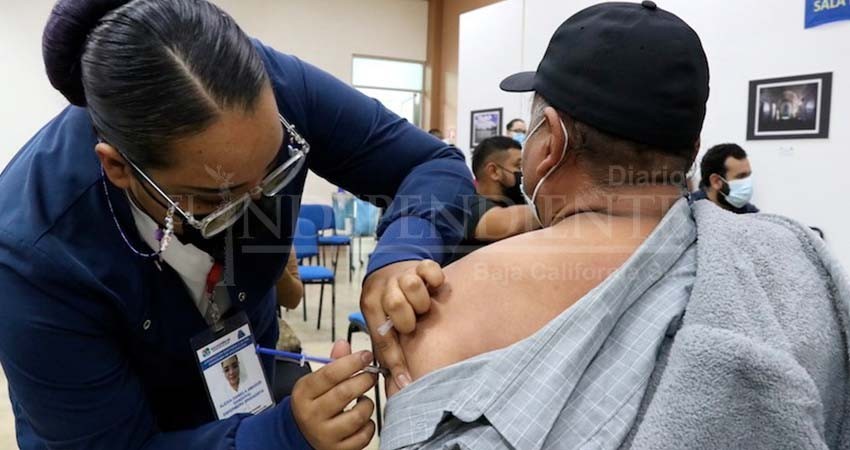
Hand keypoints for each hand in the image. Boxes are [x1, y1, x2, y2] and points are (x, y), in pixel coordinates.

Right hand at [292, 341, 375, 449]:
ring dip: (367, 404)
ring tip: (363, 399)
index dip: (352, 362)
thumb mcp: (315, 383)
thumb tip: (344, 343)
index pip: (329, 375)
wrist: (300, 436)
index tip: (367, 355)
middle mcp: (311, 415)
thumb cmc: (313, 404)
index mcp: (303, 394)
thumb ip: (332, 364)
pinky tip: (362, 419)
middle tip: (372, 374)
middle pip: (345, 393)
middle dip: (364, 380)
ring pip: (358, 416)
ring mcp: (325, 435)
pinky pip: (364, 435)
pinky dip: (368, 425)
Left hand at [360, 260, 444, 394]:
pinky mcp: (421, 264)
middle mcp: (385, 288)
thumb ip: (385, 347)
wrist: (388, 268)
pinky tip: (433, 288)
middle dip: (407, 320)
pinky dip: (434, 279)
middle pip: (396, 303)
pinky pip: (430, 269)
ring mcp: (403, 274)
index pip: (382, 336)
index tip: (405, 381)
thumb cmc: (386, 304)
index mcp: (371, 305)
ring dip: (420, 300)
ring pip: (412, 284)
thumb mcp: (379, 323)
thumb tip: (396, 384)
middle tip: (412, 324)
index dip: (395, 361)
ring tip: (422, 307)